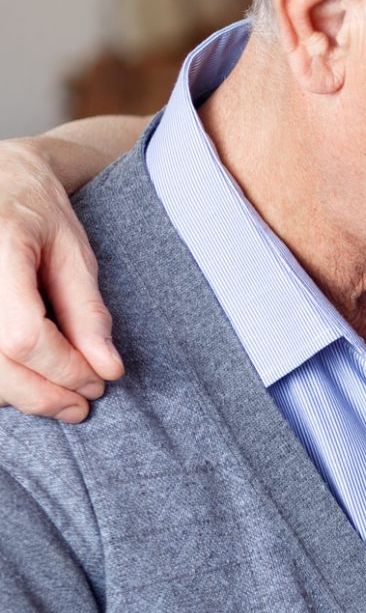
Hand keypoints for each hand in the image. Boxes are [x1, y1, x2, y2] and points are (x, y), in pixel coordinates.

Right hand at [0, 136, 120, 420]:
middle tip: (82, 403)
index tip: (99, 382)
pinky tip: (29, 377)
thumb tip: (107, 369)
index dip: (65, 369)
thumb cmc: (35, 210)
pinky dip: (2, 379)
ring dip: (20, 394)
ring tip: (60, 392)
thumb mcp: (73, 251)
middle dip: (44, 394)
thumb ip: (88, 311)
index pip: (24, 337)